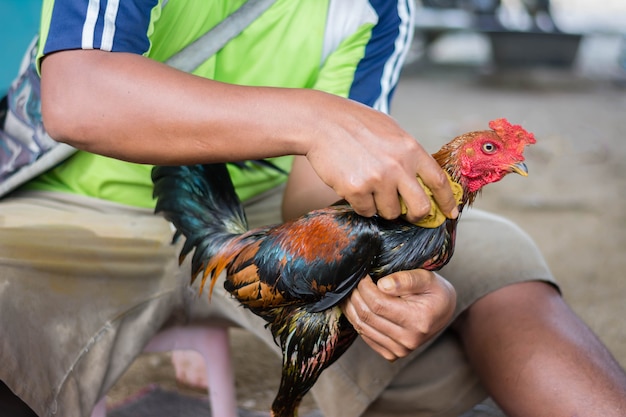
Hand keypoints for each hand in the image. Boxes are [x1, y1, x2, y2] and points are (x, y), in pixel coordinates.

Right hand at [304, 95, 457, 222]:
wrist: (320, 122)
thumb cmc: (354, 122)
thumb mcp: (390, 130)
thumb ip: (407, 152)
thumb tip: (420, 176)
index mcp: (410, 149)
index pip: (438, 181)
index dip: (447, 201)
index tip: (450, 212)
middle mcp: (398, 166)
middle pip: (420, 208)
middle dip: (417, 215)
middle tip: (408, 213)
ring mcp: (377, 180)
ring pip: (391, 212)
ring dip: (382, 206)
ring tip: (370, 187)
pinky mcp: (356, 190)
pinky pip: (366, 211)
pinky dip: (362, 205)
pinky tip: (354, 186)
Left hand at [342, 269, 455, 360]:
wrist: (442, 311)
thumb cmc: (434, 291)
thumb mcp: (426, 278)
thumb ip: (405, 279)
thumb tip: (382, 285)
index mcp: (418, 321)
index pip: (378, 304)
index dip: (364, 287)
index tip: (362, 274)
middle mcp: (409, 340)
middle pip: (367, 316)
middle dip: (355, 295)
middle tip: (354, 280)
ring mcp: (400, 350)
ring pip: (362, 327)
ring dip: (351, 307)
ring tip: (352, 291)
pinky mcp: (392, 354)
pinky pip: (365, 337)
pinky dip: (356, 320)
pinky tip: (356, 306)